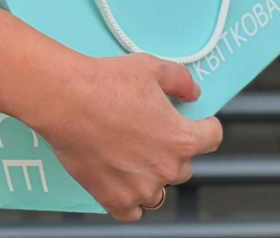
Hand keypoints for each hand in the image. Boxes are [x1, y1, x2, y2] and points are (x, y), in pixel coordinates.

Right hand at [25, 49, 222, 221]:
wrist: (67, 100)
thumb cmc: (106, 82)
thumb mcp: (150, 67)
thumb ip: (180, 80)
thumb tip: (193, 93)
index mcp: (181, 138)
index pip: (212, 137)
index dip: (206, 126)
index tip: (200, 123)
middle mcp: (167, 168)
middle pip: (183, 166)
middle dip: (172, 151)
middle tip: (149, 133)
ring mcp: (141, 188)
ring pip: (159, 191)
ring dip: (151, 178)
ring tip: (132, 158)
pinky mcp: (115, 200)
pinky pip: (133, 211)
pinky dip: (129, 200)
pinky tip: (121, 183)